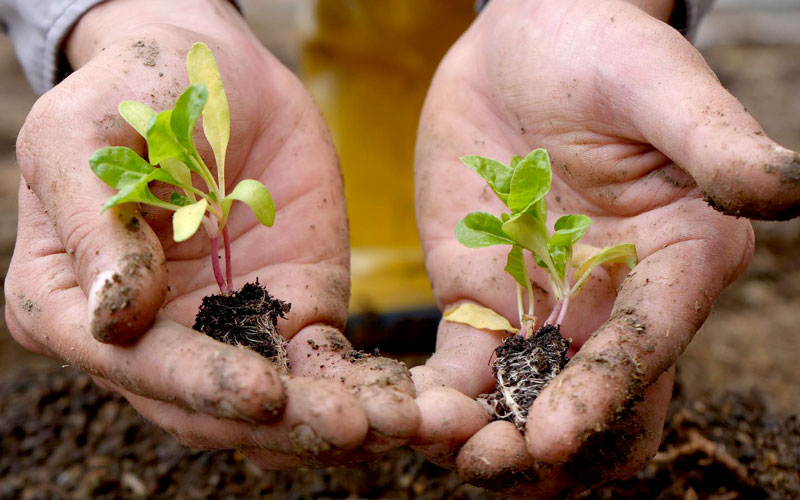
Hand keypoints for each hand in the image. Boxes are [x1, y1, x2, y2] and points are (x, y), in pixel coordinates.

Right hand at [5, 0, 416, 467]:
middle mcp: (150, 338)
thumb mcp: (86, 134)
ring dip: (338, 425)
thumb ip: (93, 221)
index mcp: (74, 305)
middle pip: (212, 409)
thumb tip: (112, 316)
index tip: (264, 391)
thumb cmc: (133, 91)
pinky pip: (328, 370)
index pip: (134, 364)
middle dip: (287, 424)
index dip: (198, 385)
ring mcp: (228, 332)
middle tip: (355, 426)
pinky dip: (368, 393)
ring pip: (278, 407)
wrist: (214, 74)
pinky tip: (416, 407)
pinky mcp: (293, 314)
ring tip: (404, 423)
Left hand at [412, 0, 797, 495]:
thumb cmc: (601, 50)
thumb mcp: (656, 85)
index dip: (602, 397)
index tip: (550, 435)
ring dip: (485, 436)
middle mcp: (613, 300)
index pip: (646, 347)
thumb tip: (783, 190)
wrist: (521, 44)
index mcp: (676, 261)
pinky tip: (408, 413)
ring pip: (522, 399)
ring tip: (437, 443)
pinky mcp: (481, 298)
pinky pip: (462, 365)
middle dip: (544, 444)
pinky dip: (439, 397)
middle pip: (591, 402)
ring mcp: (543, 306)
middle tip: (490, 464)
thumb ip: (712, 142)